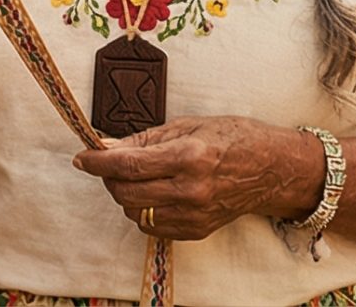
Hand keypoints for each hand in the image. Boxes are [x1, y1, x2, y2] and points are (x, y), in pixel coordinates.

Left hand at [72, 116, 304, 241]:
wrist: (273, 169)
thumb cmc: (235, 138)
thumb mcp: (190, 125)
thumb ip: (145, 139)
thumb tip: (107, 146)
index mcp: (189, 156)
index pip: (128, 165)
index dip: (98, 162)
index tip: (82, 157)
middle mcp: (191, 189)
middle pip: (127, 191)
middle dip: (109, 177)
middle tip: (110, 163)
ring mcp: (194, 214)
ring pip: (136, 212)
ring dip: (125, 194)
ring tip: (136, 176)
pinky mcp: (197, 230)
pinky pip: (153, 225)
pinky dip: (144, 209)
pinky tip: (153, 192)